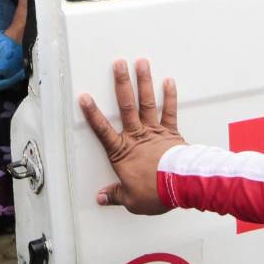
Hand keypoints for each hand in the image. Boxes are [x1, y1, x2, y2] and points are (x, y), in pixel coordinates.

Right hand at [79, 59, 184, 214]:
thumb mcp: (131, 200)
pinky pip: (169, 111)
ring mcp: (154, 132)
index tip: (84, 97)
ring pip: (147, 102)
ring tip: (141, 63)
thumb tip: (102, 198)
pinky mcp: (171, 133)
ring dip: (144, 81)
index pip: (102, 130)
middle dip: (121, 83)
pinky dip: (170, 96)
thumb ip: (116, 195)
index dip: (92, 114)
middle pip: (126, 106)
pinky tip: (168, 81)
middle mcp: (136, 136)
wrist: (180, 186)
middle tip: (118, 64)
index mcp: (122, 152)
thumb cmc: (154, 192)